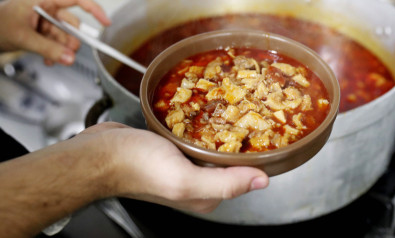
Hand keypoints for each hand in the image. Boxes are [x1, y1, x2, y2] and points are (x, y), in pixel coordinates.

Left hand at [0, 0, 109, 64]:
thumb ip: (49, 49)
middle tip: (69, 54)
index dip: (94, 10)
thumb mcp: (24, 38)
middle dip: (71, 41)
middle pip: (73, 24)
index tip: (106, 23)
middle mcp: (47, 7)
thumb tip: (70, 58)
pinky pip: (58, 43)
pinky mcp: (45, 31)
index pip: (76, 0)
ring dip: (62, 50)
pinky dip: (56, 52)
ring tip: (52, 59)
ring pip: (66, 36)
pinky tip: (48, 59)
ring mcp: (47, 19)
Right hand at [81, 122, 269, 212]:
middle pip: (228, 159)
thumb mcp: (184, 179)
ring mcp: (184, 163)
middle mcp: (197, 182)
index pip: (242, 175)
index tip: (265, 132)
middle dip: (240, 138)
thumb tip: (263, 181)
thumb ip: (224, 183)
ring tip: (234, 104)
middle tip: (250, 111)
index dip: (254, 155)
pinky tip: (207, 107)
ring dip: (221, 126)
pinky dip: (202, 122)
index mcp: (206, 196)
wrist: (99, 152)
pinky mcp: (172, 147)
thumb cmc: (136, 167)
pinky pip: (194, 134)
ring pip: (212, 143)